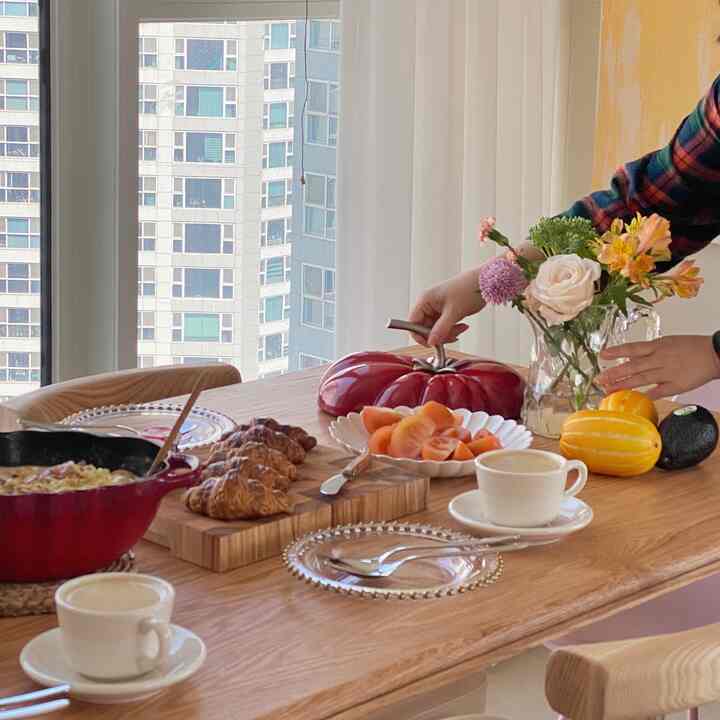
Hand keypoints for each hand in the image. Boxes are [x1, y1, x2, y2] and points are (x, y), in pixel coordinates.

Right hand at [408, 268, 483, 345]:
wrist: (484, 283)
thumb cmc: (468, 289)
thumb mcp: (453, 312)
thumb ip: (441, 329)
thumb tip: (431, 341)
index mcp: (425, 300)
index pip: (413, 322)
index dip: (419, 334)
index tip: (431, 342)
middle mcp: (428, 304)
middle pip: (424, 328)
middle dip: (438, 334)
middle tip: (452, 336)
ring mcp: (437, 309)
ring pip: (435, 329)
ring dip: (448, 333)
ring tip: (461, 328)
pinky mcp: (445, 312)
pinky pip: (443, 327)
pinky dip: (452, 330)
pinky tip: (462, 326)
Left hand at [597, 335, 719, 399]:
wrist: (714, 354)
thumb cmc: (690, 347)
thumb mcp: (666, 342)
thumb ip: (647, 351)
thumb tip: (628, 357)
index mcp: (658, 346)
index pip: (633, 348)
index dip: (617, 351)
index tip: (602, 355)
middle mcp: (660, 358)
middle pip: (633, 366)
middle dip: (615, 373)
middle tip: (599, 379)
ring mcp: (668, 372)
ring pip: (643, 379)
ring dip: (624, 385)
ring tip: (609, 390)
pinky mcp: (677, 385)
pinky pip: (659, 391)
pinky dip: (647, 395)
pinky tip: (634, 399)